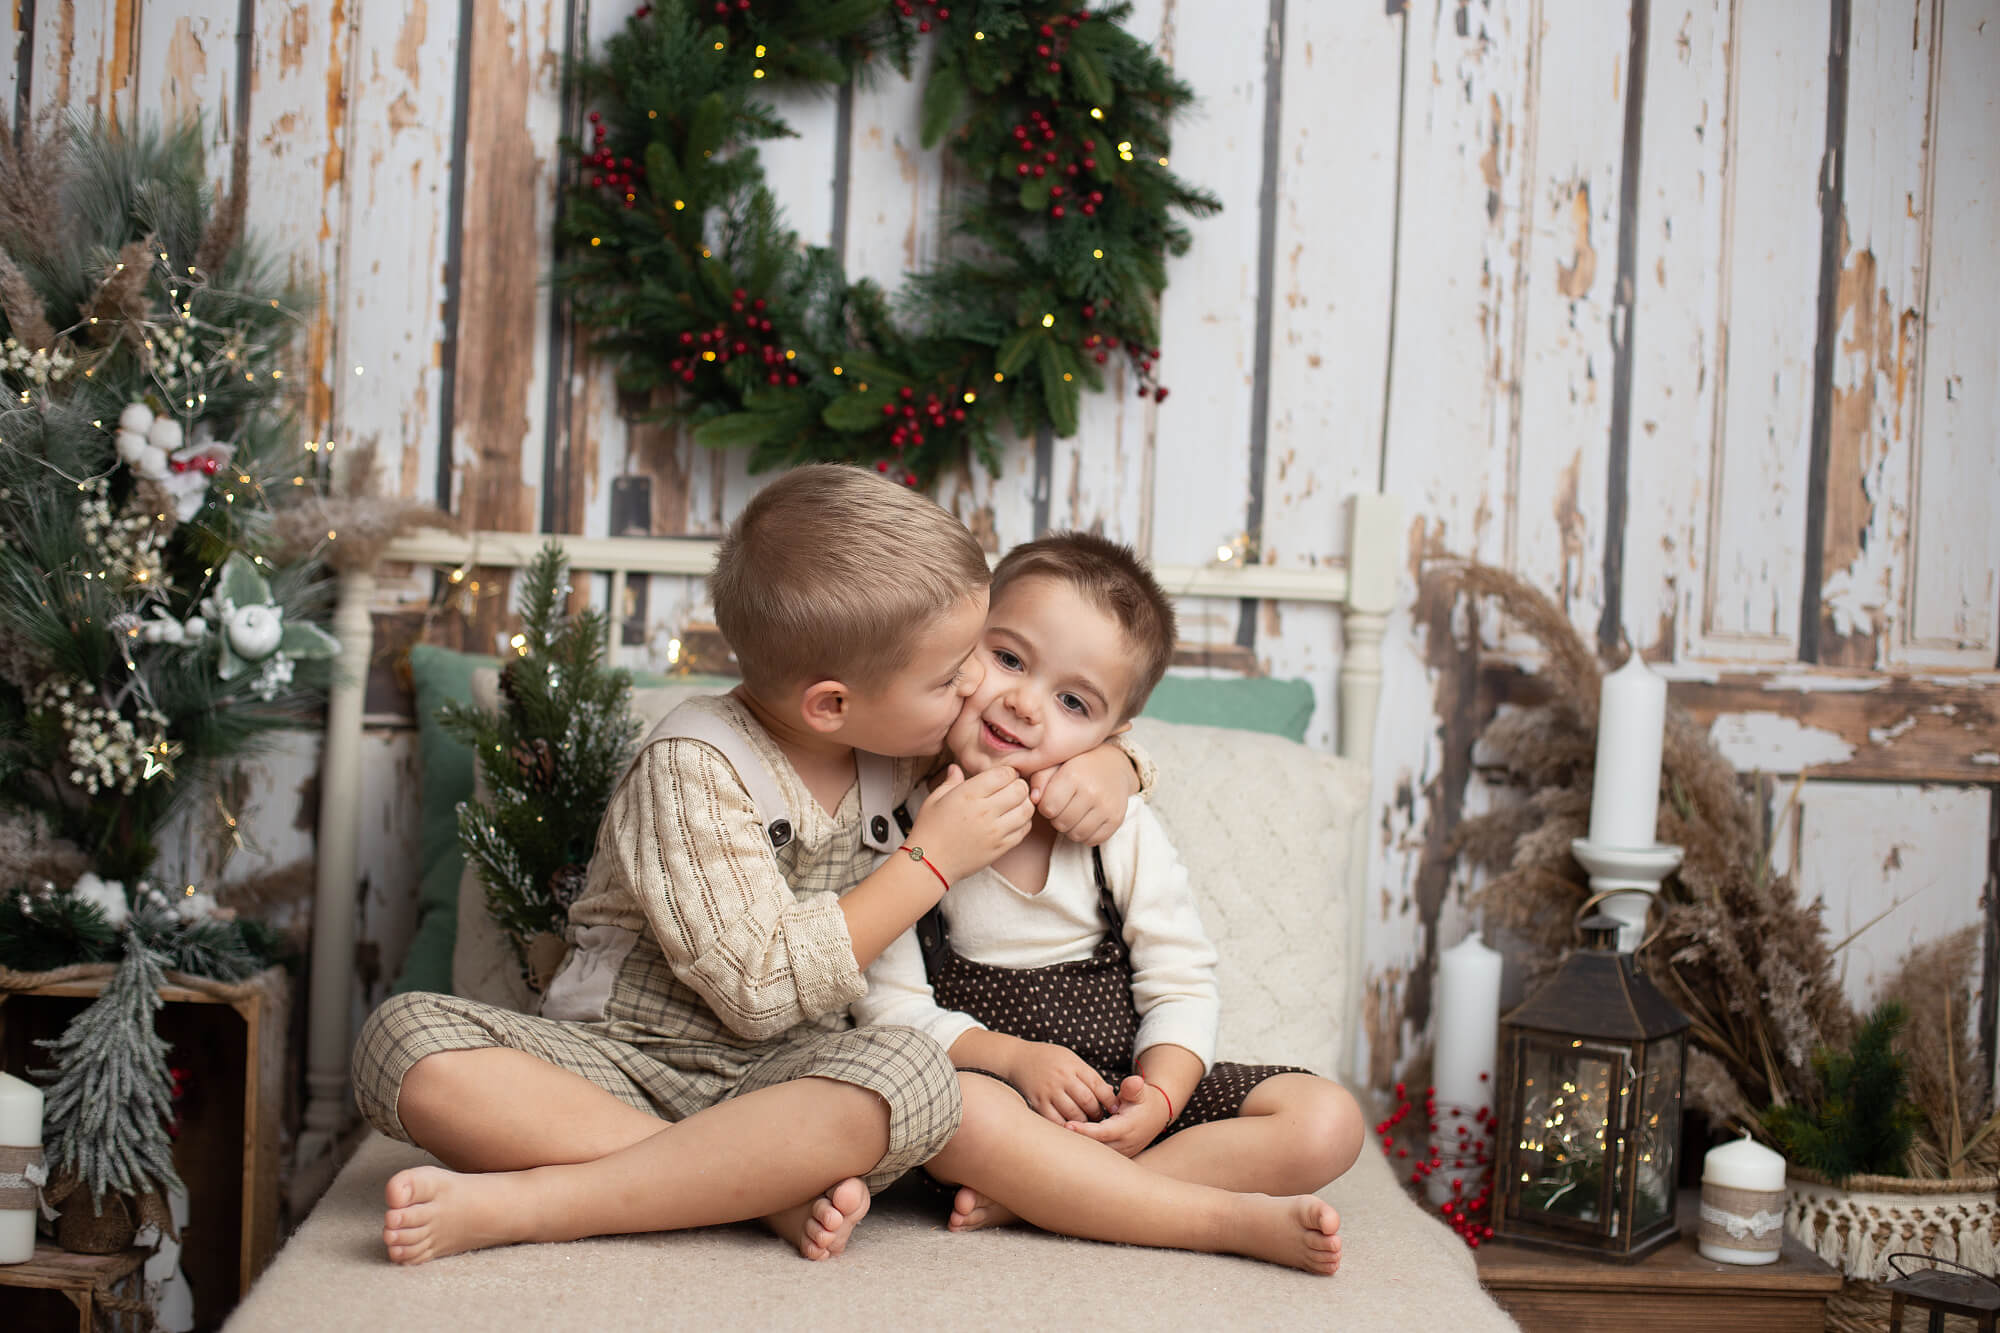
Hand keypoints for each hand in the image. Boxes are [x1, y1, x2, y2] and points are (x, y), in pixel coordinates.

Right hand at [909, 764, 1033, 883]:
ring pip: (1027, 809)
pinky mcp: (1001, 848)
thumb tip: (956, 767)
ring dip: (1024, 803)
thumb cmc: (929, 829)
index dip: (1007, 772)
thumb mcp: (935, 799)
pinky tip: (1012, 820)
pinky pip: (1024, 830)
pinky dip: (1023, 822)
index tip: (1002, 776)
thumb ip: (951, 781)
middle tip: (1010, 788)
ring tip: (1013, 804)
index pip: (1004, 774)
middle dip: (1018, 785)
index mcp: (968, 794)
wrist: (929, 863)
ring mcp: (995, 831)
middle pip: (1020, 789)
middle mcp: (985, 811)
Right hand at [1005, 1041, 1117, 1125]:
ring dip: (1083, 1122)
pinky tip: (1069, 1128)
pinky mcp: (1037, 1102)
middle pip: (1087, 1101)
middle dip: (1097, 1113)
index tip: (1115, 1109)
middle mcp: (1062, 1078)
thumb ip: (1089, 1076)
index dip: (1110, 1100)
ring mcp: (1049, 1090)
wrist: (1018, 1057)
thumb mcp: (1071, 1060)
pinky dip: (1065, 1127)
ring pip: (1073, 1114)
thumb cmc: (1049, 1059)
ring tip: (1086, 1123)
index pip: (1098, 1085)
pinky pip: (1055, 1120)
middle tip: (1100, 1118)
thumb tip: (1109, 1094)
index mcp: (1074, 1066)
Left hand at [1030, 742, 1138, 844]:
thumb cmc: (1078, 765)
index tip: (1052, 799)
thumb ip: (1039, 779)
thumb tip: (1033, 799)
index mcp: (1073, 775)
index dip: (1045, 807)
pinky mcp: (1117, 819)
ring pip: (1076, 835)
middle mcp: (1092, 791)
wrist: (1113, 765)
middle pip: (1061, 824)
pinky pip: (1093, 840)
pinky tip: (1086, 820)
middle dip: (1057, 818)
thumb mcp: (1056, 764)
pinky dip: (1086, 835)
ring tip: (1073, 815)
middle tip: (1063, 808)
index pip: (1048, 808)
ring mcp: (1106, 806)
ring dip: (1070, 829)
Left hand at [1065, 1075, 1169, 1156]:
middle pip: (1095, 1147)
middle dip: (1075, 1141)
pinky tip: (1067, 1142)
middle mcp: (1123, 1145)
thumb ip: (1133, 1088)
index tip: (1067, 1124)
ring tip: (1056, 1137)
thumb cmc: (1143, 1100)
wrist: (1156, 1115)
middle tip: (1053, 1132)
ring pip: (1095, 1155)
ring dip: (1078, 1147)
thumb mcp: (1140, 1091)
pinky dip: (1084, 1150)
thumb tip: (1133, 1082)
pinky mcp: (1117, 1156)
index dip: (1084, 1130)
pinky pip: (1098, 1156)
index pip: (1102, 1133)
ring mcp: (1120, 1153)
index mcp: (1127, 1128)